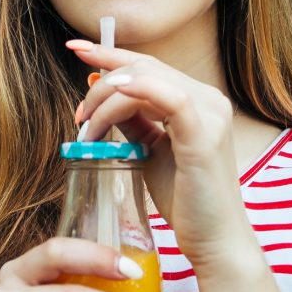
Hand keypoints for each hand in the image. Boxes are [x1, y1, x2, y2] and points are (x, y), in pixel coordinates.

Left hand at [68, 40, 253, 266]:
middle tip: (78, 110)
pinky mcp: (205, 134)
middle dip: (102, 77)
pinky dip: (135, 91)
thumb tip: (105, 93)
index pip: (149, 65)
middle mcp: (209, 99)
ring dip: (107, 96)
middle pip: (145, 66)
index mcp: (198, 101)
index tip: (76, 49)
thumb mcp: (151, 152)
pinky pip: (169, 98)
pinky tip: (111, 101)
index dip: (111, 53)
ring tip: (86, 124)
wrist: (215, 242)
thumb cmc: (185, 201)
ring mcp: (211, 114)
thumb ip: (134, 122)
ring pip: (148, 79)